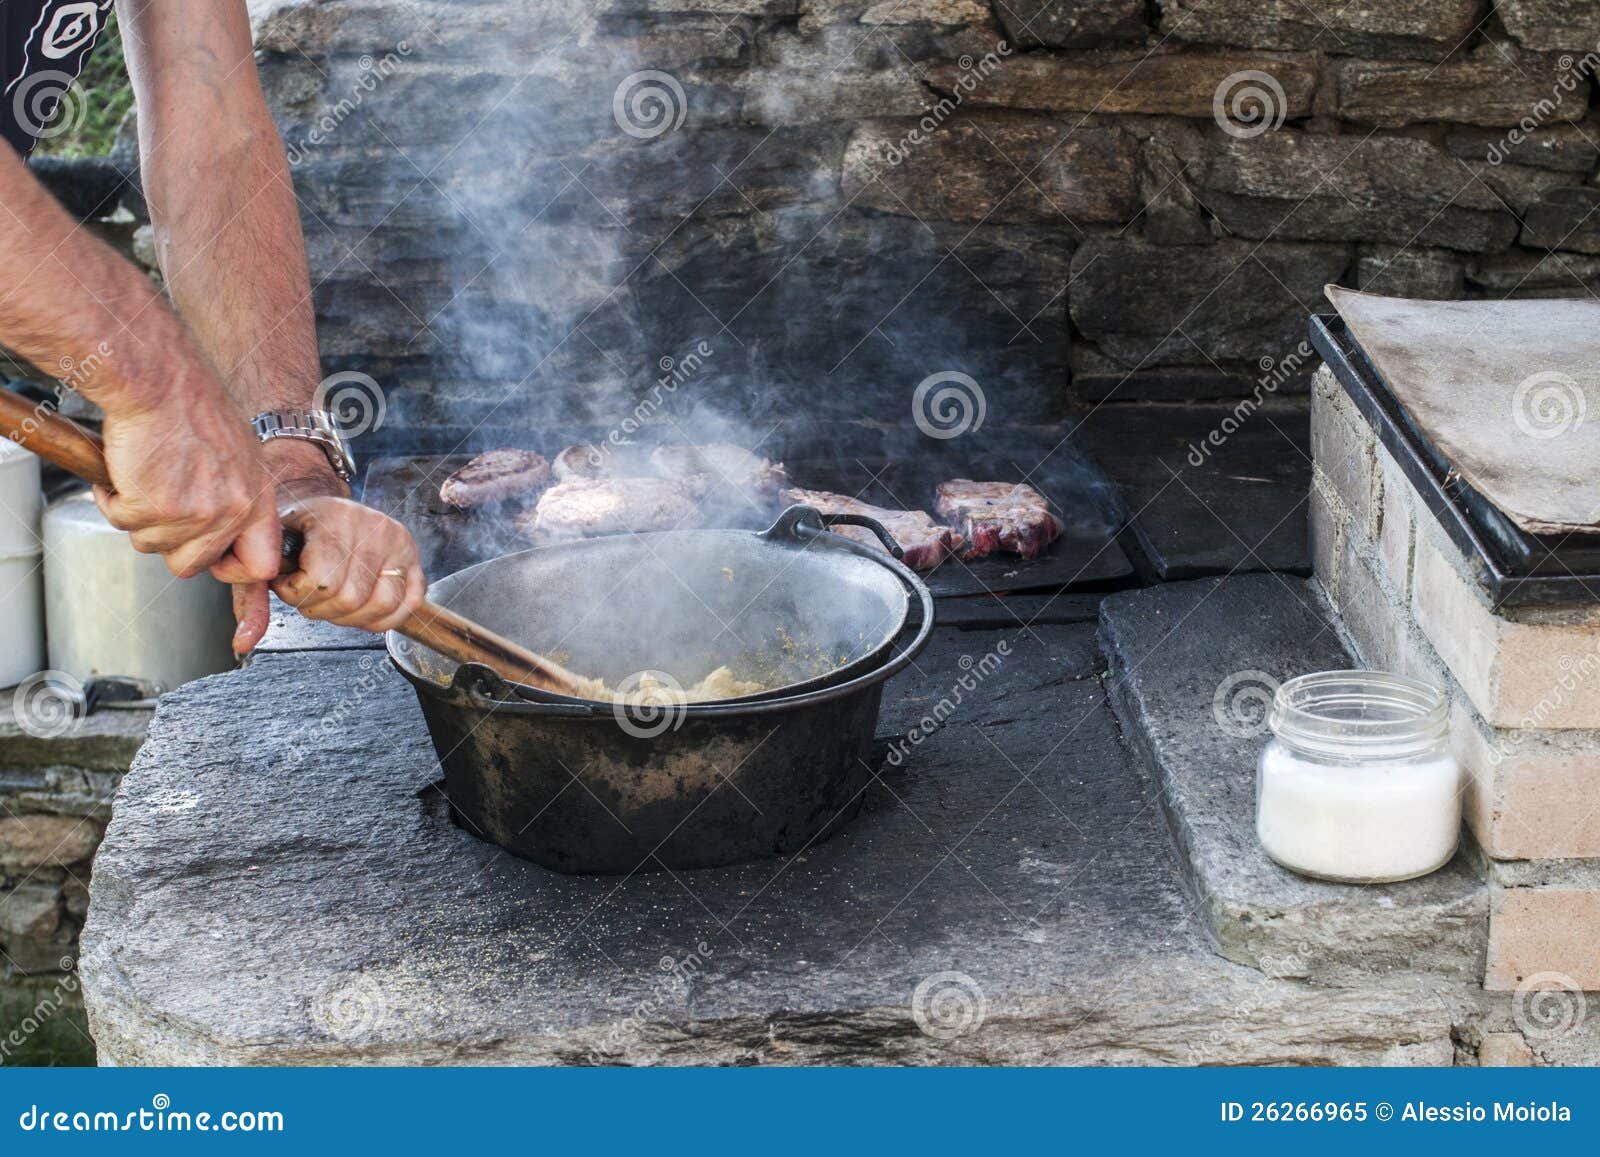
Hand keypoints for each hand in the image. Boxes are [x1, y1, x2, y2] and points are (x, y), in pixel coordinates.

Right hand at [94, 377, 281, 583]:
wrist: (159, 381)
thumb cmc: (191, 407)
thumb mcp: (238, 454)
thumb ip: (236, 496)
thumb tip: (228, 534)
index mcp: (255, 499)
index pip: (261, 564)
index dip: (232, 568)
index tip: (214, 559)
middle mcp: (231, 510)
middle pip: (192, 564)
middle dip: (169, 541)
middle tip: (159, 506)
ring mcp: (193, 513)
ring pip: (151, 545)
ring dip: (138, 516)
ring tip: (145, 475)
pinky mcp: (153, 507)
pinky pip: (121, 522)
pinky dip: (114, 499)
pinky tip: (125, 469)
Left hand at [228, 460, 424, 651]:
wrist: (321, 508)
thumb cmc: (293, 530)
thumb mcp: (265, 550)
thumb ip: (252, 595)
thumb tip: (243, 644)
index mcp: (335, 516)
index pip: (322, 582)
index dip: (297, 595)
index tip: (286, 582)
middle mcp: (374, 527)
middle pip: (350, 599)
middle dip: (321, 608)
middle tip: (309, 594)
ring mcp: (399, 543)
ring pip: (379, 606)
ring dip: (350, 617)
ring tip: (333, 601)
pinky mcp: (414, 560)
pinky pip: (408, 604)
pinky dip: (383, 618)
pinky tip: (361, 611)